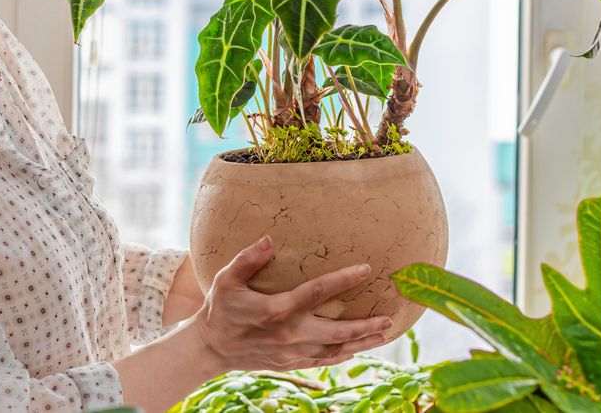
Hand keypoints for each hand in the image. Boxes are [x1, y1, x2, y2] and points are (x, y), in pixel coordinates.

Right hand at [187, 234, 390, 372]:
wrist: (211, 348)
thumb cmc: (220, 308)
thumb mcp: (226, 280)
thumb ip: (248, 259)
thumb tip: (270, 239)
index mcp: (277, 310)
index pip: (318, 292)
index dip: (344, 280)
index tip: (366, 269)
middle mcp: (290, 334)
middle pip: (337, 331)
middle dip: (365, 325)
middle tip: (389, 318)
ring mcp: (292, 352)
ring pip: (335, 349)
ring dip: (362, 343)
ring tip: (385, 334)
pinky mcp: (291, 361)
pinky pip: (324, 360)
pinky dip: (343, 355)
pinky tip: (357, 349)